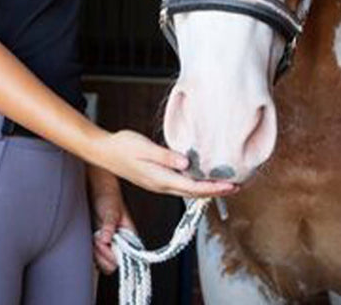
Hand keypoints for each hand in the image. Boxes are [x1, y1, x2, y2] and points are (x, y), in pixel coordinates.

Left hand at [87, 166, 134, 273]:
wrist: (97, 188)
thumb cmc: (109, 196)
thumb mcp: (111, 209)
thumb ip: (109, 225)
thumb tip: (106, 240)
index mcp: (130, 236)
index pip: (126, 258)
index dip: (114, 255)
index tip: (104, 243)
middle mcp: (121, 243)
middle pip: (113, 264)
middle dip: (103, 255)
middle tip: (97, 239)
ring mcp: (110, 244)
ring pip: (103, 262)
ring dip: (96, 254)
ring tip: (94, 237)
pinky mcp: (100, 244)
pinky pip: (96, 257)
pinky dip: (92, 252)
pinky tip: (90, 240)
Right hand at [93, 130, 237, 197]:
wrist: (104, 152)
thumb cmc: (122, 146)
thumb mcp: (144, 147)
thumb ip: (165, 156)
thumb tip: (187, 164)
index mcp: (160, 179)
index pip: (193, 188)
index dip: (214, 188)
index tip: (232, 186)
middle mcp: (161, 185)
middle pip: (193, 193)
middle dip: (216, 191)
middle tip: (237, 186)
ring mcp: (158, 184)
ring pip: (187, 190)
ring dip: (206, 189)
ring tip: (224, 183)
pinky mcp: (155, 179)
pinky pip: (180, 185)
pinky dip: (194, 183)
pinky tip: (200, 177)